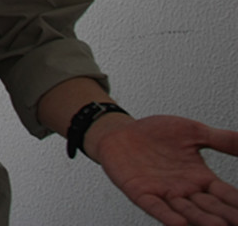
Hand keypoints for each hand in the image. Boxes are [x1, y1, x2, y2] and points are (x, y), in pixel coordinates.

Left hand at [96, 115, 237, 225]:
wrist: (121, 131)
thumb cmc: (157, 134)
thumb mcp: (192, 131)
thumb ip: (221, 139)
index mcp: (200, 178)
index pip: (225, 195)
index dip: (236, 203)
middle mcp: (185, 190)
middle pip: (210, 208)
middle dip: (225, 216)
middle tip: (236, 222)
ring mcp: (164, 193)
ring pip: (187, 212)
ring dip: (201, 220)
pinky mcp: (141, 193)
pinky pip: (155, 207)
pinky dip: (166, 216)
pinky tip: (179, 224)